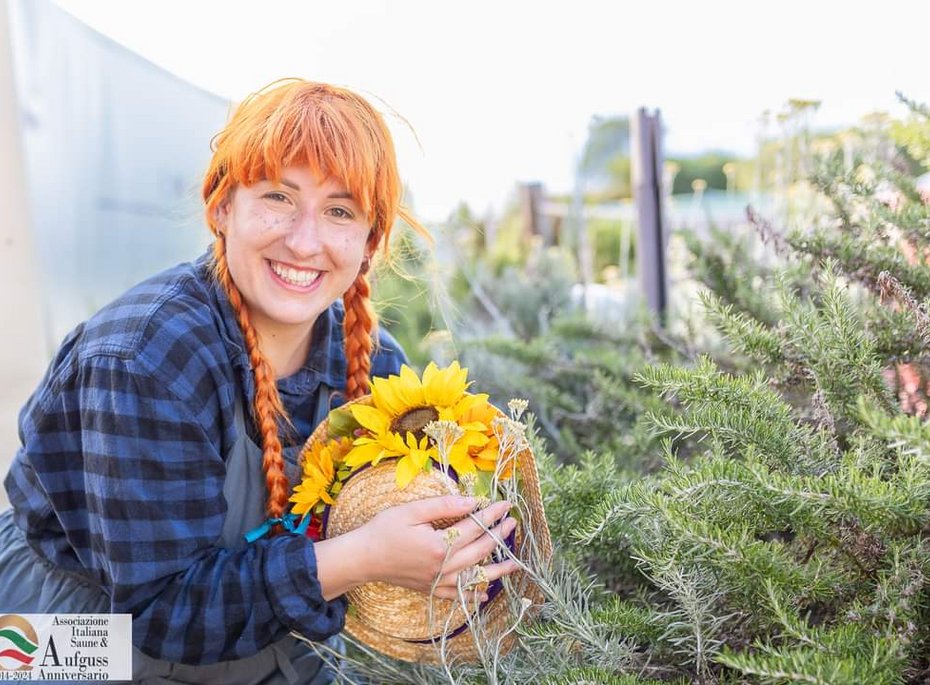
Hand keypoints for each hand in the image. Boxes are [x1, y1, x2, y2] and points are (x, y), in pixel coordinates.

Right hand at [359, 496, 519, 599]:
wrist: (362, 559)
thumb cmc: (384, 530)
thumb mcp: (412, 511)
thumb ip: (444, 506)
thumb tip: (472, 501)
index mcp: (439, 545)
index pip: (473, 527)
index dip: (491, 515)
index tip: (505, 505)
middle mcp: (442, 567)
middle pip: (479, 551)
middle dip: (498, 536)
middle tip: (512, 523)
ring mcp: (437, 581)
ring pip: (475, 577)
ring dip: (497, 570)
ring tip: (516, 564)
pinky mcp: (430, 590)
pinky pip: (457, 596)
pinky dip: (472, 596)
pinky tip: (484, 594)